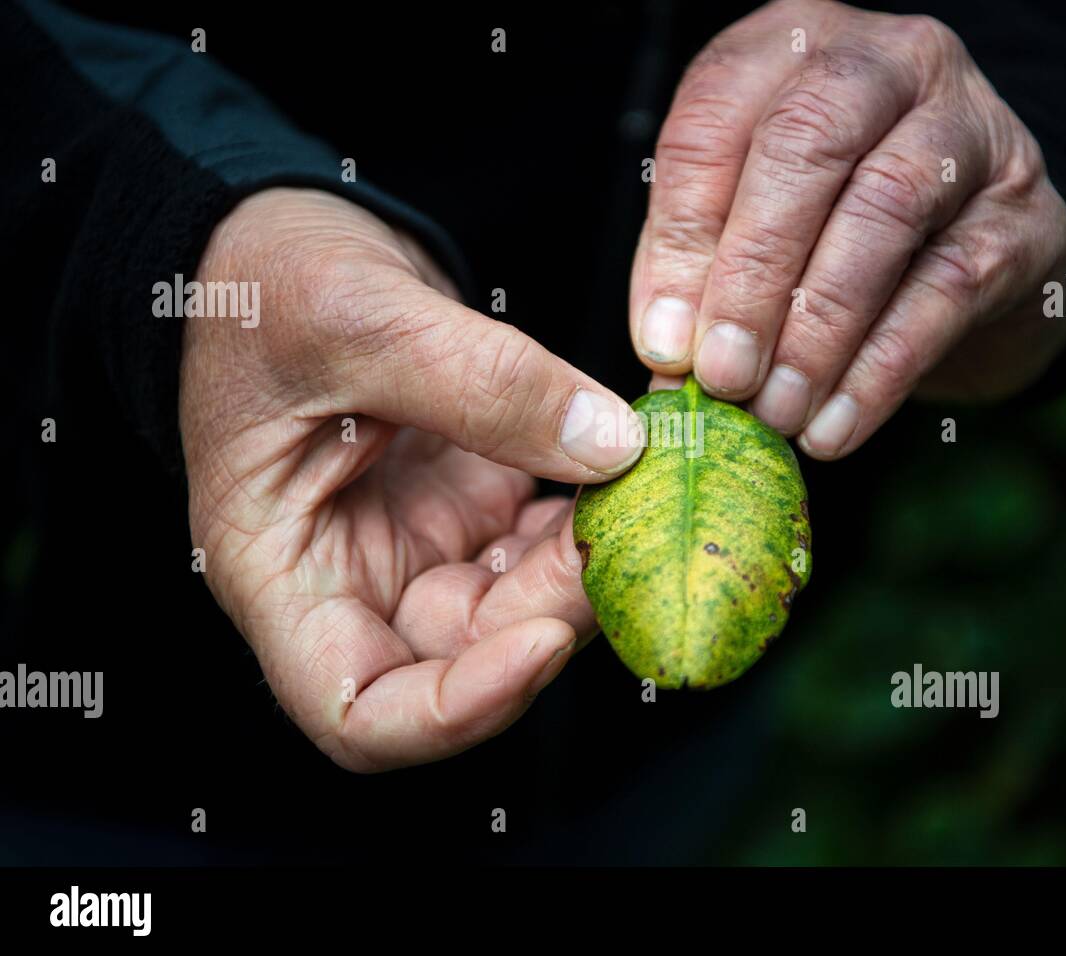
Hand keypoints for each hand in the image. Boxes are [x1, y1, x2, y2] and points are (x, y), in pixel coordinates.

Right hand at [181, 188, 642, 770]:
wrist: (273, 238)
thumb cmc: (263, 278)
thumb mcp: (355, 318)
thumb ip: (482, 382)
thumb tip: (615, 447)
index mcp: (283, 574)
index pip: (360, 714)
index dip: (458, 711)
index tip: (544, 641)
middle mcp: (354, 580)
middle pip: (467, 661)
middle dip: (554, 613)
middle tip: (625, 531)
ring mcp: (420, 543)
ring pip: (523, 605)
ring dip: (588, 563)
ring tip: (638, 485)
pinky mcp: (470, 502)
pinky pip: (546, 541)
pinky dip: (595, 514)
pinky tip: (631, 463)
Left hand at [630, 0, 1065, 457]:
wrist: (982, 258)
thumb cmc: (840, 229)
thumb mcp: (756, 224)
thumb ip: (702, 266)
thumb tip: (667, 353)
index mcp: (793, 49)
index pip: (717, 118)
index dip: (682, 234)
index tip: (663, 341)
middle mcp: (889, 62)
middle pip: (807, 144)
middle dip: (752, 273)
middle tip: (722, 376)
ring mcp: (971, 129)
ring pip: (884, 212)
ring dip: (817, 329)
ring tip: (775, 411)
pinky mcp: (1023, 216)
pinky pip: (947, 290)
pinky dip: (880, 371)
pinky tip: (834, 427)